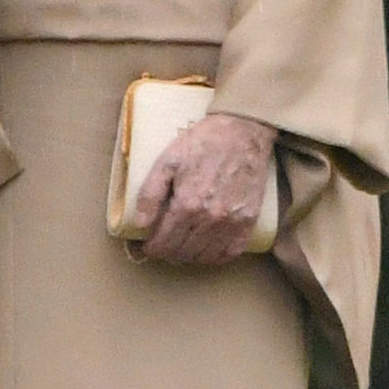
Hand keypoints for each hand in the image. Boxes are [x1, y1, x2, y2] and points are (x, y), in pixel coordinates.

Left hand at [129, 111, 278, 268]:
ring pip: (205, 256)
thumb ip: (150, 193)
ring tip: (181, 249)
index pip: (164, 242)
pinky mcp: (249, 220)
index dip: (151, 250)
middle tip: (162, 247)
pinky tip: (207, 250)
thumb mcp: (167, 161)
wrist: (242, 131)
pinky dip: (216, 257)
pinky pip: (230, 252)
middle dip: (167, 253)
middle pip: (182, 252)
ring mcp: (232, 221)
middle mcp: (210, 218)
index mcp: (187, 203)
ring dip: (189, 257)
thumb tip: (140, 223)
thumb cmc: (203, 142)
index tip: (146, 248)